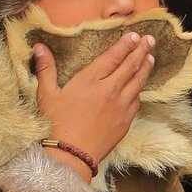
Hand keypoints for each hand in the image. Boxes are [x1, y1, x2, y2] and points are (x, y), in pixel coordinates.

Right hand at [32, 31, 154, 173]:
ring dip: (145, 67)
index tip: (135, 35)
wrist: (71, 156)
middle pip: (130, 66)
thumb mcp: (46, 95)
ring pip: (138, 82)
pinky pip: (137, 101)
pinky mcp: (126, 121)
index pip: (112, 57)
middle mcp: (109, 90)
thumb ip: (46, 69)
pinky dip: (140, 89)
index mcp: (89, 80)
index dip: (125, 44)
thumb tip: (39, 47)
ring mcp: (121, 106)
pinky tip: (141, 85)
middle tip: (151, 39)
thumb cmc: (55, 125)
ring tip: (151, 56)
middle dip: (141, 50)